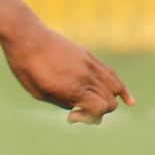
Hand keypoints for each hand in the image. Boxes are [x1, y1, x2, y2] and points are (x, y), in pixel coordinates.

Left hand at [0, 20, 133, 122]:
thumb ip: (61, 102)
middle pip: (110, 101)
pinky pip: (112, 74)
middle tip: (80, 109)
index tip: (72, 114)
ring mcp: (90, 65)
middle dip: (100, 112)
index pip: (99, 109)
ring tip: (107, 105)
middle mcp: (85, 77)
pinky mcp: (89, 56)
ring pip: (116, 88)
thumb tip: (79, 108)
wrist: (26, 37)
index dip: (90, 117)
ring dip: (113, 100)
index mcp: (71, 88)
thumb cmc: (26, 67)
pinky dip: (121, 88)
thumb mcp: (39, 92)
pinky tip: (128, 100)